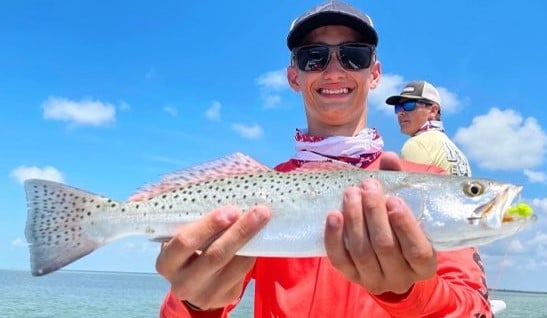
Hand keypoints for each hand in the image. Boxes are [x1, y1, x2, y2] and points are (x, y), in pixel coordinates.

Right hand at [156, 205, 270, 309]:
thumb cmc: (188, 249)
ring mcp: (205, 294)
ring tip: (263, 219)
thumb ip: (193, 221)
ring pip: (234, 266)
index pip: (184, 243)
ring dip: (252, 240)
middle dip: (239, 232)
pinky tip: (260, 236)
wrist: (193, 283)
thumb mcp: (182, 237)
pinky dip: (254, 252)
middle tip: (258, 212)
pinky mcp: (225, 297)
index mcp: (167, 262)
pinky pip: (243, 273)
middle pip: (214, 256)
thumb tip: (223, 188)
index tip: (230, 210)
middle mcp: (183, 282)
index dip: (208, 226)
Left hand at [324, 152, 436, 294]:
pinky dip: (334, 237)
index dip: (405, 225)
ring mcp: (374, 280)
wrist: (390, 263)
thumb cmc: (403, 230)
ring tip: (351, 193)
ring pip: (361, 251)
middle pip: (384, 246)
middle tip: (368, 187)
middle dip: (374, 213)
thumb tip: (389, 157)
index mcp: (424, 265)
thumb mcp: (410, 210)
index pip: (417, 250)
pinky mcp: (351, 277)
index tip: (393, 199)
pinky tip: (333, 215)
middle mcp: (400, 278)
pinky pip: (339, 259)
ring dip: (354, 219)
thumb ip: (402, 184)